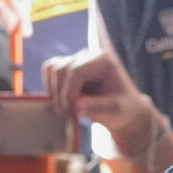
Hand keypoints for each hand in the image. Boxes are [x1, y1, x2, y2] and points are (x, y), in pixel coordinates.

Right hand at [41, 47, 156, 149]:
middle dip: (60, 94)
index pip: (76, 70)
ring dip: (54, 92)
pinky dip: (50, 88)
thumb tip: (77, 106)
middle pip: (61, 68)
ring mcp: (76, 60)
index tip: (71, 113)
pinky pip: (49, 72)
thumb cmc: (123, 110)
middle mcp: (87, 55)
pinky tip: (61, 104)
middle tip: (67, 116)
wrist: (122, 112)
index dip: (69, 92)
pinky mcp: (67, 69)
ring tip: (65, 112)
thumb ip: (99, 108)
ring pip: (52, 68)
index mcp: (102, 60)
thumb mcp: (116, 112)